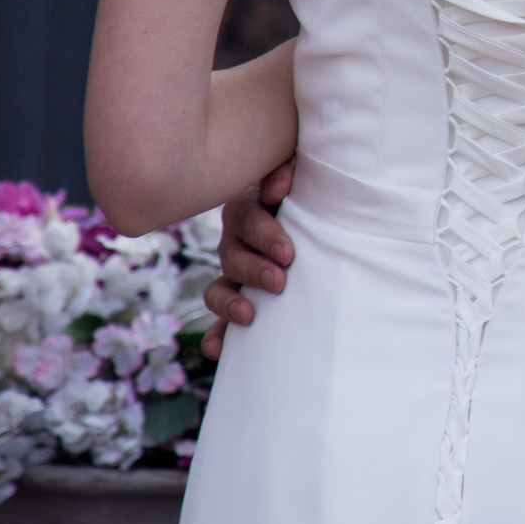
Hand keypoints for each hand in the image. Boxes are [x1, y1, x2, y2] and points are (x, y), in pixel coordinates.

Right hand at [197, 160, 295, 360]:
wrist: (307, 213)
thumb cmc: (304, 192)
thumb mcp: (293, 177)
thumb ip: (284, 174)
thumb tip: (283, 181)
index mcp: (247, 210)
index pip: (248, 221)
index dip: (265, 236)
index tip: (288, 253)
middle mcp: (235, 242)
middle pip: (233, 257)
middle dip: (254, 271)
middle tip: (278, 282)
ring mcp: (234, 273)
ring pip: (219, 289)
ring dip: (230, 304)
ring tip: (248, 316)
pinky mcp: (239, 298)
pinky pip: (219, 318)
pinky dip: (217, 334)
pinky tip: (217, 350)